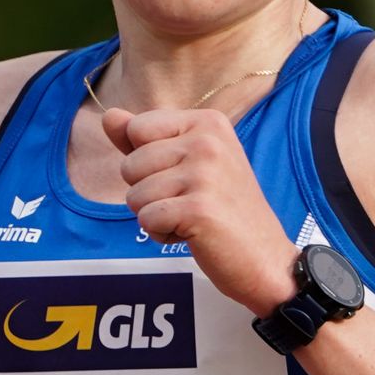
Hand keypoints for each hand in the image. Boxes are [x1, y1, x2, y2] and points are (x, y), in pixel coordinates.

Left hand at [102, 106, 298, 316]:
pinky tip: (194, 234)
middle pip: (130, 165)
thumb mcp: (188, 164)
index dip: (146, 162)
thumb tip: (108, 116)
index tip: (183, 176)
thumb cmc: (225, 211)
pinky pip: (146, 220)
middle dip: (148, 193)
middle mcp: (207, 141)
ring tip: (193, 219)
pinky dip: (162, 235)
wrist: (266, 258)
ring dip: (156, 217)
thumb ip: (144, 140)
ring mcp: (205, 173)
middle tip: (191, 203)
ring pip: (134, 195)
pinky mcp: (198, 208)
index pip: (136, 128)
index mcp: (208, 122)